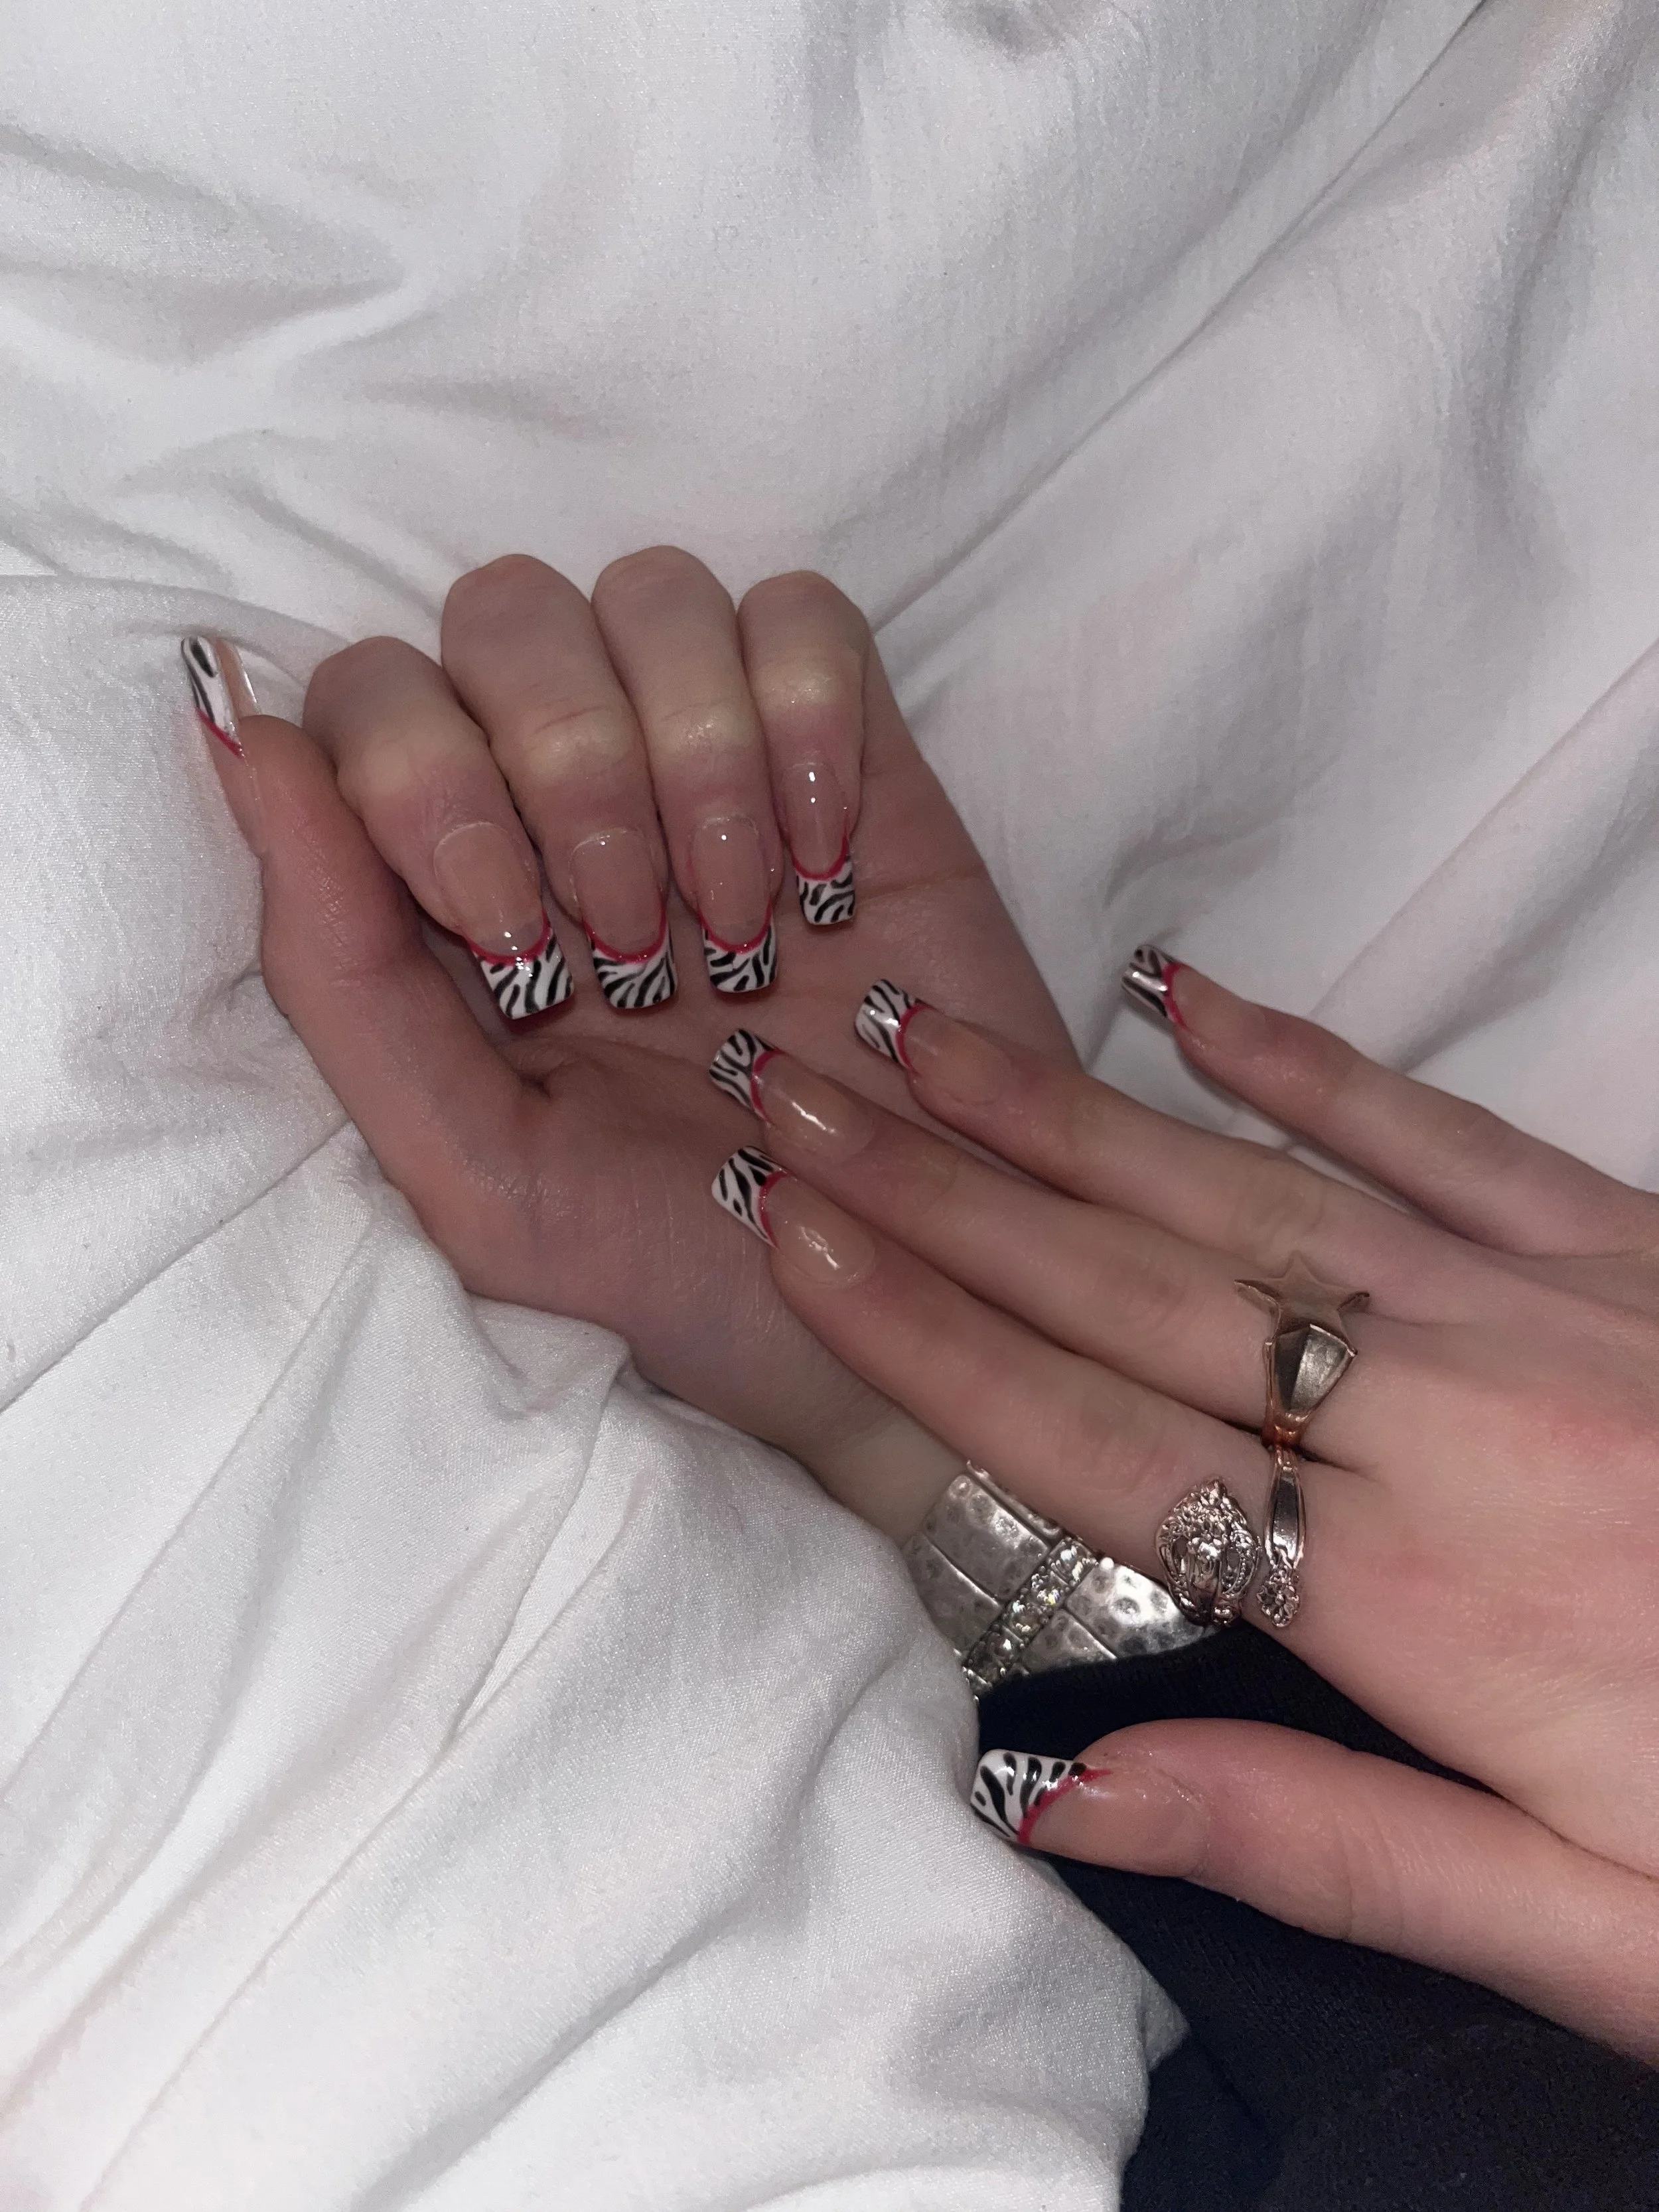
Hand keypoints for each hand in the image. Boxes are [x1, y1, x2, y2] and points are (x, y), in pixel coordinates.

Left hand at [185, 552, 1072, 1533]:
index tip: (514, 944)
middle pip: (504, 608)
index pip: (370, 696)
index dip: (425, 781)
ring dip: (695, 754)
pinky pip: (808, 615)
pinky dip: (809, 719)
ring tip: (743, 925)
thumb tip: (240, 735)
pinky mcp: (854, 759)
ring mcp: (714, 767)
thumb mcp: (478, 1179)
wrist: (897, 1303)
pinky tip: (827, 862)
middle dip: (568, 767)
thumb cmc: (679, 1268)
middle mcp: (566, 805)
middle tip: (635, 945)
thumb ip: (337, 972)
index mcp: (448, 895)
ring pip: (653, 590)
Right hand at [705, 962, 1658, 2059]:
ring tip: (916, 1045)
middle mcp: (1447, 1422)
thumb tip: (1046, 1788)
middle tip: (792, 1097)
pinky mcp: (1628, 1245)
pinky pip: (1431, 1128)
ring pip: (1243, 1192)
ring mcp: (1540, 1309)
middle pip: (1129, 1287)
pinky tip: (1178, 991)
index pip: (1095, 1440)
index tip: (794, 1237)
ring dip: (1059, 1113)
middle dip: (938, 1191)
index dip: (925, 1334)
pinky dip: (1296, 1056)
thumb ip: (1316, 1847)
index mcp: (1412, 1600)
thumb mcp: (1589, 1938)